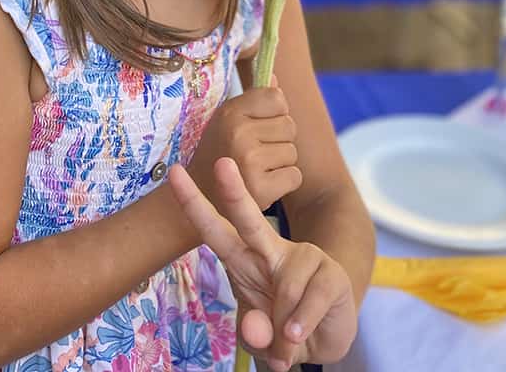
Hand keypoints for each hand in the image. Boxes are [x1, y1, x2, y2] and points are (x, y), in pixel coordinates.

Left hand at [170, 157, 356, 370]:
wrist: (323, 341)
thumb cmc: (280, 329)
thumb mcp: (258, 338)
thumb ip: (252, 333)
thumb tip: (256, 327)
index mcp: (243, 259)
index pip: (214, 229)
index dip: (194, 204)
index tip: (174, 173)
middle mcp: (271, 250)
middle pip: (249, 219)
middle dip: (234, 191)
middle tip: (222, 163)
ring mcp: (303, 256)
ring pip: (287, 284)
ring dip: (283, 324)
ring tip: (285, 339)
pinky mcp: (330, 272)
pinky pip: (311, 299)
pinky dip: (302, 324)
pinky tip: (297, 334)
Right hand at [186, 79, 300, 213]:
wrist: (196, 200)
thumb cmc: (217, 155)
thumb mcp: (226, 121)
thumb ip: (252, 99)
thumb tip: (275, 77)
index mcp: (230, 112)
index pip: (277, 98)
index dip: (274, 113)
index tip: (259, 126)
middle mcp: (239, 132)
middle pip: (289, 125)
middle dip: (278, 139)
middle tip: (255, 152)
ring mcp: (249, 161)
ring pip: (292, 151)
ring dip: (280, 162)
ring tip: (256, 169)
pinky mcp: (260, 189)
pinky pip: (294, 176)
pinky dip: (284, 182)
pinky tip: (263, 184)